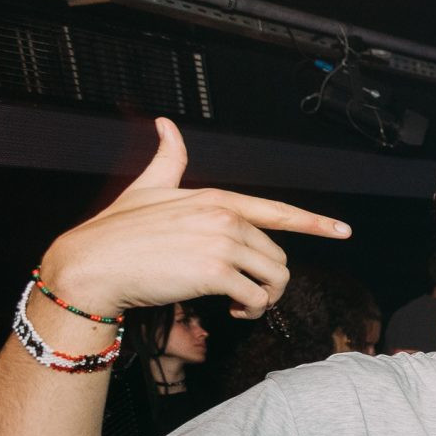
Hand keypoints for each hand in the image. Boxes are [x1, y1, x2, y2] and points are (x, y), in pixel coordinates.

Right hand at [38, 118, 349, 318]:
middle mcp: (224, 217)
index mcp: (215, 199)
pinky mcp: (215, 272)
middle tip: (243, 296)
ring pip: (274, 278)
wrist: (91, 265)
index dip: (315, 223)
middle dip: (268, 281)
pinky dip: (250, 311)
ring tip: (239, 305)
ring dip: (263, 299)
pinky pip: (255, 298)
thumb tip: (165, 125)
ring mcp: (221, 242)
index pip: (277, 211)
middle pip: (277, 256)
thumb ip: (167, 160)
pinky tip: (230, 311)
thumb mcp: (146, 188)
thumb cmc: (116, 231)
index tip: (343, 231)